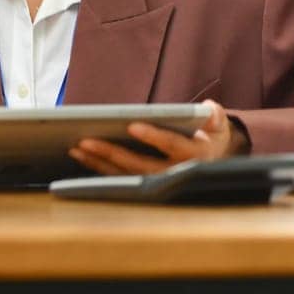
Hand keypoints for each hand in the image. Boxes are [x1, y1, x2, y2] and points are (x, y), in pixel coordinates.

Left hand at [69, 100, 247, 175]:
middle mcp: (176, 173)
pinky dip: (99, 168)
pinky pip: (119, 178)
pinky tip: (80, 156)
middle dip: (113, 153)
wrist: (212, 162)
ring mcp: (159, 181)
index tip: (133, 125)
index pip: (173, 146)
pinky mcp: (144, 184)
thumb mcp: (218, 125)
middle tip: (85, 140)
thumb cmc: (209, 136)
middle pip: (141, 166)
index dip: (154, 136)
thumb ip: (214, 116)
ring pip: (126, 175)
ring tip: (75, 147)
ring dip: (99, 163)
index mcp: (196, 156)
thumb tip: (207, 109)